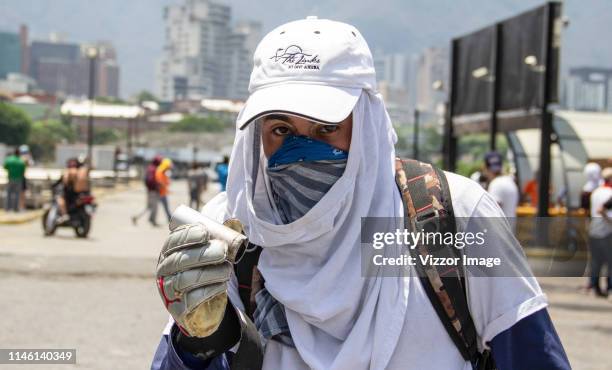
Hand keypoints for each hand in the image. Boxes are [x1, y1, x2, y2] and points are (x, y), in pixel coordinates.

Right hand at [156, 223, 236, 337]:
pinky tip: (221, 285)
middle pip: (179, 260)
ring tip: (227, 270)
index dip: (187, 235)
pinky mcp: (178, 309)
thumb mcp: (211, 252)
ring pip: (185, 279)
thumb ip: (222, 236)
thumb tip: (235, 222)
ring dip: (210, 273)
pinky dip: (209, 290)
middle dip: (202, 254)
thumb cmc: (205, 270)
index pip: (173, 241)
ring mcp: (168, 291)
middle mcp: (164, 271)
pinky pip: (191, 299)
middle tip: (223, 251)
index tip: (205, 232)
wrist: (203, 304)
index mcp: (169, 253)